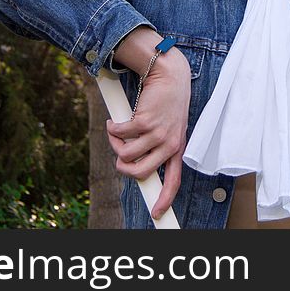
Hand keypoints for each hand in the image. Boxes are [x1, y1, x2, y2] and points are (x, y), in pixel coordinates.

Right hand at [106, 45, 190, 219]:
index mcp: (177, 149)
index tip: (157, 214)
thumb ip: (157, 146)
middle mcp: (169, 144)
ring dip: (114, 143)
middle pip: (139, 172)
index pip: (174, 181)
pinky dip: (112, 128)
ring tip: (117, 131)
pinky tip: (115, 120)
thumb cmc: (167, 103)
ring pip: (125, 155)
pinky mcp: (144, 122)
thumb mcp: (169, 127)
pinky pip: (119, 135)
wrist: (170, 76)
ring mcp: (157, 134)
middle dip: (122, 166)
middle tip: (119, 153)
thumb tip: (132, 165)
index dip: (165, 200)